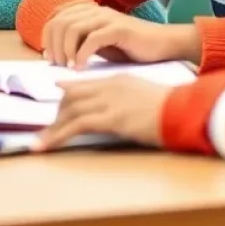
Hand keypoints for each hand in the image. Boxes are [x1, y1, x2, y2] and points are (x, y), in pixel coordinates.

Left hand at [33, 76, 171, 150]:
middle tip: (47, 131)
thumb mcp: (147, 97)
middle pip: (72, 97)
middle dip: (58, 115)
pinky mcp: (110, 118)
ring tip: (39, 143)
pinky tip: (46, 145)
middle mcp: (109, 87)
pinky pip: (76, 125)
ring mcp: (109, 101)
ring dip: (52, 129)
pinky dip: (57, 136)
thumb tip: (123, 110)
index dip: (68, 96)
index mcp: (118, 81)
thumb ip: (129, 98)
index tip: (57, 103)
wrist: (185, 110)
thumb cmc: (174, 109)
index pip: (85, 87)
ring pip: (70, 111)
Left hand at [43, 2, 200, 68]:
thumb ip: (78, 44)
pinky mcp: (119, 29)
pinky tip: (80, 68)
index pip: (56, 17)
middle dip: (54, 46)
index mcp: (88, 11)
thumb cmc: (130, 48)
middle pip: (60, 22)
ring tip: (68, 68)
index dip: (47, 36)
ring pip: (72, 28)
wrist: (163, 45)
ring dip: (65, 50)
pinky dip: (81, 55)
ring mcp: (107, 18)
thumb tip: (53, 55)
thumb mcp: (98, 45)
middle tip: (57, 66)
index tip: (49, 57)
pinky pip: (92, 39)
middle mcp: (95, 10)